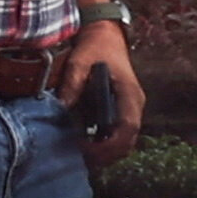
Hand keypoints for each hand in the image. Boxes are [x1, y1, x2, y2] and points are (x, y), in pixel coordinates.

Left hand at [67, 19, 146, 166]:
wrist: (104, 36)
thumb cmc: (94, 48)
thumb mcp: (79, 61)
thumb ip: (72, 84)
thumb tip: (62, 107)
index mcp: (129, 93)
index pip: (128, 127)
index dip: (110, 144)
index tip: (87, 150)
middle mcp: (134, 104)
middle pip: (128, 140)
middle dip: (107, 155)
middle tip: (80, 161)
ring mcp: (130, 108)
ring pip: (125, 140)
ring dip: (106, 153)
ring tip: (81, 157)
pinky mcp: (122, 109)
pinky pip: (118, 133)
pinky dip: (105, 144)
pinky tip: (84, 146)